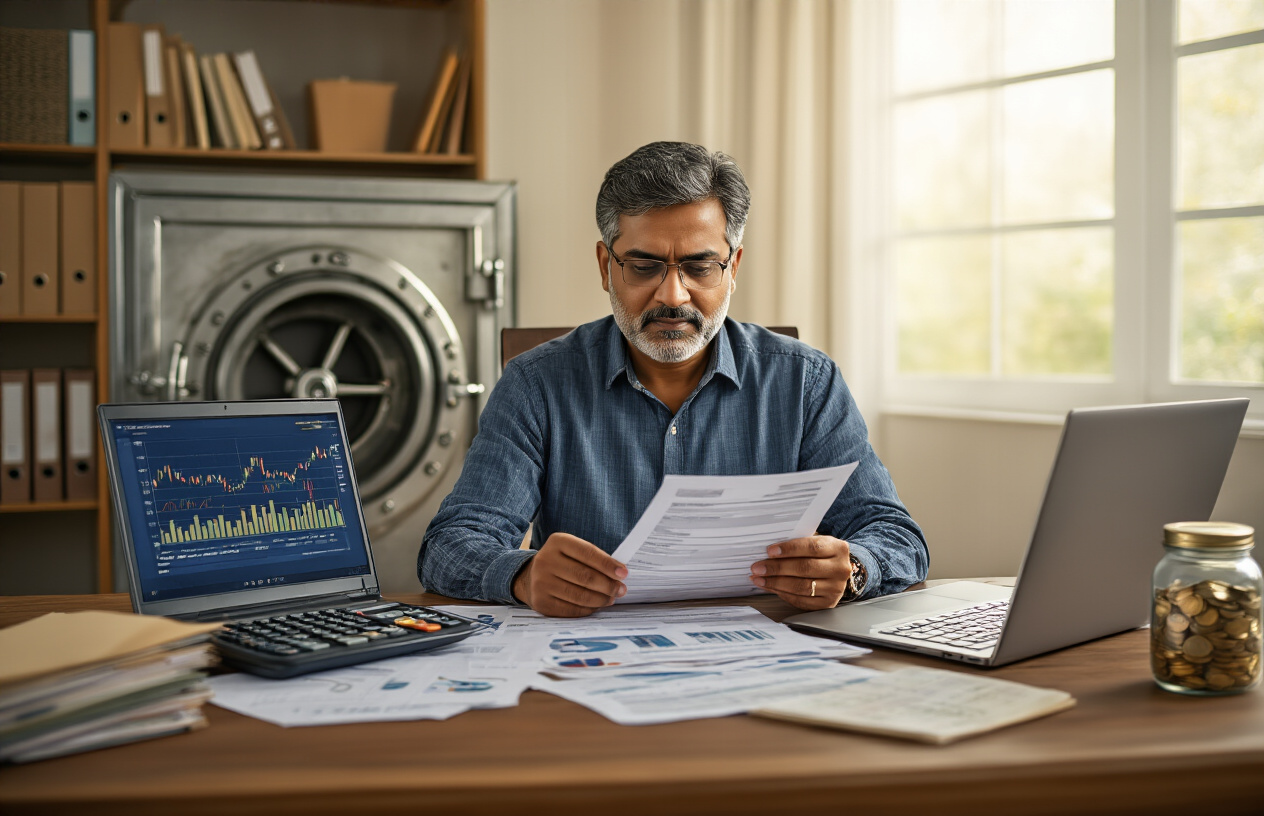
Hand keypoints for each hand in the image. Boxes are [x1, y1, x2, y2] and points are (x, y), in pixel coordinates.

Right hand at [512, 532, 627, 616]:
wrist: (530, 576)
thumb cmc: (561, 562)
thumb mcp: (572, 550)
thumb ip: (593, 558)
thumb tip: (618, 574)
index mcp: (558, 542)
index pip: (588, 553)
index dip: (608, 565)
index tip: (624, 574)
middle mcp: (546, 560)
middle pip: (585, 576)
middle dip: (608, 585)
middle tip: (621, 590)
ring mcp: (541, 582)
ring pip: (579, 595)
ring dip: (601, 599)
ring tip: (611, 599)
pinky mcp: (541, 602)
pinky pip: (571, 609)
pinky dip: (588, 609)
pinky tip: (596, 606)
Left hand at [750, 535, 851, 610]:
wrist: (837, 571)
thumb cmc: (821, 554)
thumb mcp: (816, 543)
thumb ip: (797, 545)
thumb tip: (769, 553)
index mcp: (838, 548)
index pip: (812, 547)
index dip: (789, 549)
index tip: (770, 551)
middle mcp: (840, 569)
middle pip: (805, 568)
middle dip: (777, 568)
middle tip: (758, 568)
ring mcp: (835, 588)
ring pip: (801, 586)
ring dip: (776, 583)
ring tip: (760, 579)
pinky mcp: (827, 603)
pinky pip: (801, 601)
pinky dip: (783, 594)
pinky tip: (771, 588)